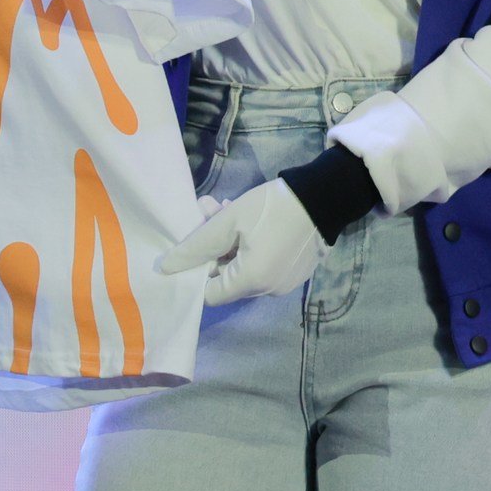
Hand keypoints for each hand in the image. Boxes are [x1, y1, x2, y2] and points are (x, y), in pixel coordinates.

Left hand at [154, 179, 326, 305]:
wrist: (324, 196)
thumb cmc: (273, 208)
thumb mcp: (229, 220)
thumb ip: (196, 245)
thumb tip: (166, 268)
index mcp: (251, 282)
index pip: (209, 294)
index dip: (195, 272)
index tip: (192, 246)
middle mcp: (267, 291)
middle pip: (226, 278)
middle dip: (212, 247)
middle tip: (207, 211)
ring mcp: (283, 283)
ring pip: (242, 268)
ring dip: (228, 242)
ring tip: (223, 207)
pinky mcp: (293, 272)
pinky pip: (261, 265)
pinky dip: (248, 247)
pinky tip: (245, 219)